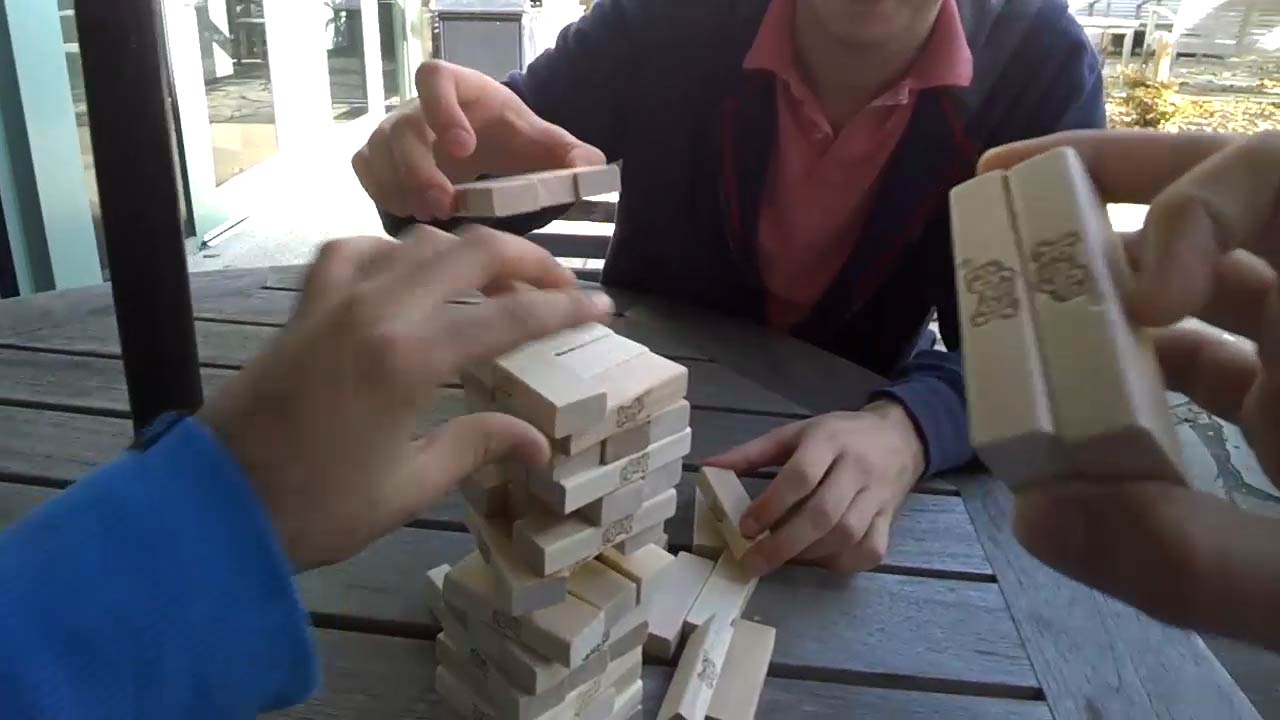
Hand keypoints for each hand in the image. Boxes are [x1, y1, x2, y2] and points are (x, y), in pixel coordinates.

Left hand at [197, 226, 612, 570]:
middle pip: (469, 253)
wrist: (217, 506)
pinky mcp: (305, 307)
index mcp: (408, 360)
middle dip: (525, 261)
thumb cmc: (318, 507)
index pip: (508, 318)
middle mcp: (375, 311)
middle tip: (558, 288)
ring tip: (494, 283)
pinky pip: (354, 251)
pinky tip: (406, 276)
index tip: (602, 307)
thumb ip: (477, 447)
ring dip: (465, 253)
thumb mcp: (408, 487)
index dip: (563, 311)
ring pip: (416, 243)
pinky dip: (392, 252)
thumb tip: (539, 443)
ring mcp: (334, 301)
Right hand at [352, 60, 604, 221]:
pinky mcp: (377, 157)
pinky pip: (367, 172)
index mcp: (458, 88)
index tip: (463, 147)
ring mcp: (391, 131)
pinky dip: (383, 193)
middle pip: (401, 128)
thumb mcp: (539, 141)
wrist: (482, 142)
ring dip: (400, 188)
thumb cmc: (507, 136)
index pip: (434, 77)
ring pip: (377, 154)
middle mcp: (416, 106)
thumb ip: (567, 152)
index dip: (442, 109)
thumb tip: (592, 165)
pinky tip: (411, 212)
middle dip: (418, 169)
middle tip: (444, 204)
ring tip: (431, 215)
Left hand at [704, 401, 926, 575]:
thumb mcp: (795, 433)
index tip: (746, 528)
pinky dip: (842, 562)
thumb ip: (753, 453)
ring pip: (846, 535)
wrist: (899, 438)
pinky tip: (817, 561)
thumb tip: (709, 468)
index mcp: (829, 441)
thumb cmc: (838, 436)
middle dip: (784, 544)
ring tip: (780, 560)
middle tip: (753, 562)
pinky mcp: (890, 519)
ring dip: (809, 555)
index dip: (771, 505)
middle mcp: (857, 469)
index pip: (800, 476)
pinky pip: (870, 550)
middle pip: (823, 514)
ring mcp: (877, 497)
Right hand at [980, 130, 1279, 649]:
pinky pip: (1204, 355)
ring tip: (1016, 284)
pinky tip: (1071, 395)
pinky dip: (1133, 365)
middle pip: (1228, 194)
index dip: (1199, 210)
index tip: (1147, 302)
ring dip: (1110, 276)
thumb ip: (1191, 558)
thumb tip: (1034, 512)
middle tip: (1003, 184)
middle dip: (1115, 182)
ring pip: (1209, 274)